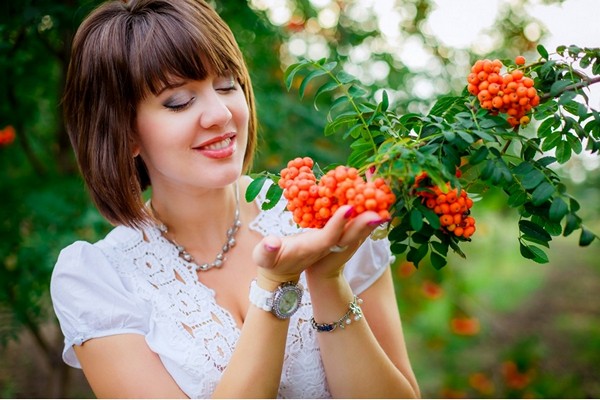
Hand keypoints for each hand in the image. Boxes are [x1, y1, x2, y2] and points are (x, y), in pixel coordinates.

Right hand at [252, 205, 387, 286]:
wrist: (282, 273)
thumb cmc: (270, 262)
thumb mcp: (264, 258)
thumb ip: (268, 251)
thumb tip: (271, 243)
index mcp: (312, 249)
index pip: (329, 238)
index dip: (338, 225)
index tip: (349, 209)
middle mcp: (328, 248)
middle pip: (349, 235)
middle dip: (364, 221)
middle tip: (380, 207)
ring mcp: (335, 244)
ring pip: (356, 230)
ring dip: (369, 216)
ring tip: (383, 199)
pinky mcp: (338, 239)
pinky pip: (355, 226)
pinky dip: (365, 214)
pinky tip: (373, 199)